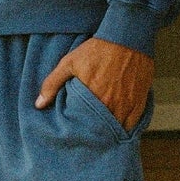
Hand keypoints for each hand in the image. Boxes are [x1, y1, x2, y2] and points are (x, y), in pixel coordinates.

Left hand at [35, 36, 153, 130]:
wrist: (127, 38)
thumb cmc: (97, 50)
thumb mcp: (69, 63)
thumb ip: (52, 83)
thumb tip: (39, 104)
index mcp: (93, 99)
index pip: (85, 128)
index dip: (80, 135)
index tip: (75, 138)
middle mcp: (112, 106)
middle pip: (102, 132)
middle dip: (94, 137)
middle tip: (87, 142)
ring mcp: (128, 105)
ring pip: (118, 130)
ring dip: (109, 135)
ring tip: (101, 139)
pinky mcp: (140, 102)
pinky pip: (133, 124)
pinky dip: (125, 129)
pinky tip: (117, 131)